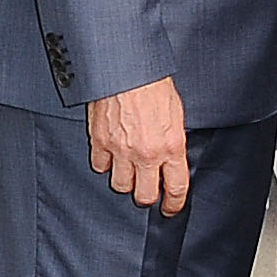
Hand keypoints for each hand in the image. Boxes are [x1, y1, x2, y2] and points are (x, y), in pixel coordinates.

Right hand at [87, 77, 192, 214]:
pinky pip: (100, 166)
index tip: (170, 208)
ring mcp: (121, 149)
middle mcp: (147, 154)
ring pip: (120, 185)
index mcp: (171, 147)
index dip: (173, 204)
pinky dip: (105, 163)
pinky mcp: (100, 141)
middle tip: (147, 190)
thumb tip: (171, 159)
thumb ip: (174, 142)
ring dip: (125, 180)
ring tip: (128, 170)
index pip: (175, 189)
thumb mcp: (176, 115)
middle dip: (147, 196)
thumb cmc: (154, 85)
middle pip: (144, 196)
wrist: (128, 68)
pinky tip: (111, 155)